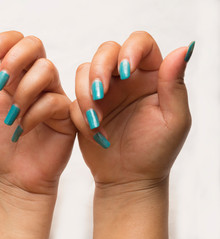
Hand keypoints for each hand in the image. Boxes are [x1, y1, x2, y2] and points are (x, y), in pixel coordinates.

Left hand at [0, 31, 75, 238]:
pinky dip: (34, 114)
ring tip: (12, 118)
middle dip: (15, 60)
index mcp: (13, 78)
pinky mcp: (65, 113)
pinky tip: (24, 130)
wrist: (14, 177)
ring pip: (47, 69)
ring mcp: (52, 95)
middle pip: (35, 45)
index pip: (15, 42)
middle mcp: (34, 82)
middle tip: (1, 84)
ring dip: (24, 92)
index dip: (2, 42)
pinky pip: (54, 100)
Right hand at [70, 31, 193, 238]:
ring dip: (86, 96)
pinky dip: (80, 115)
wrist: (128, 178)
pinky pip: (73, 97)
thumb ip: (175, 85)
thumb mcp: (173, 120)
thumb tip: (182, 50)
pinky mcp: (85, 106)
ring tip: (97, 123)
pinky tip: (95, 133)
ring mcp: (104, 92)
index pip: (140, 43)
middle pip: (106, 51)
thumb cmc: (155, 152)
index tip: (124, 72)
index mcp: (151, 76)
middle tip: (100, 95)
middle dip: (99, 70)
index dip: (130, 50)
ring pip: (84, 71)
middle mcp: (126, 80)